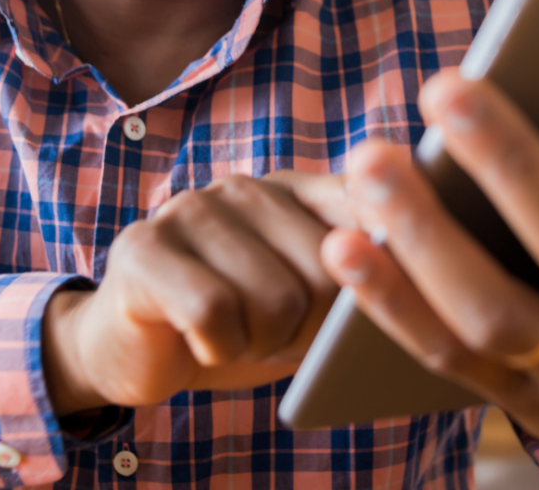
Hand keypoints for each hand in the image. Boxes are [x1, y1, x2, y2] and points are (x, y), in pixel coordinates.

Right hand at [43, 171, 354, 414]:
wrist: (133, 349)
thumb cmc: (235, 324)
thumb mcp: (302, 299)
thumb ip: (349, 273)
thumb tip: (406, 276)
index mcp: (291, 190)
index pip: (362, 203)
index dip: (383, 257)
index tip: (385, 287)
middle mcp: (245, 188)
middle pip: (328, 271)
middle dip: (312, 330)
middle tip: (277, 337)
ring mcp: (191, 210)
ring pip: (275, 300)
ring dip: (260, 345)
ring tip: (236, 336)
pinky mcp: (143, 247)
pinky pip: (213, 313)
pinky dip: (217, 348)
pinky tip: (200, 341)